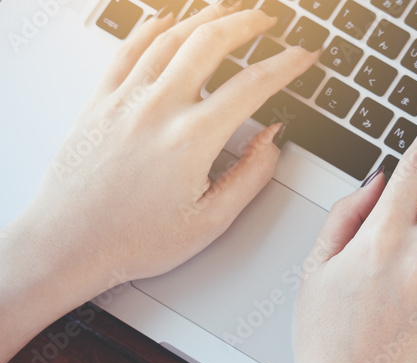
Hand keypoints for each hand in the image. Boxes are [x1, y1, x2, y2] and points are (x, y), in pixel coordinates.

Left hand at [10, 4, 316, 294]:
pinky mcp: (99, 100)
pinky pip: (127, 48)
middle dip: (246, 23)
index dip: (286, 65)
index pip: (252, 85)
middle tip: (266, 20)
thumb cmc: (134, 239)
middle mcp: (158, 108)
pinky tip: (166, 21)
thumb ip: (250, 176)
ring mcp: (125, 99)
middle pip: (210, 43)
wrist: (70, 242)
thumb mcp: (210, 221)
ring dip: (204, 17)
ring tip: (226, 10)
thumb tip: (273, 141)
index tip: (303, 56)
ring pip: (170, 38)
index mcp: (192, 139)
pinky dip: (151, 28)